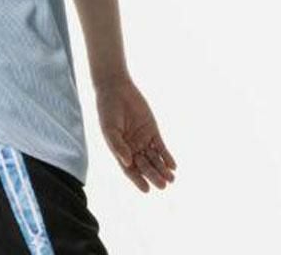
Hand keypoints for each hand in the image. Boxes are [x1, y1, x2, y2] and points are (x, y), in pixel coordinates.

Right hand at [95, 75, 176, 191]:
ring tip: (171, 179)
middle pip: (144, 166)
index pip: (130, 169)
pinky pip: (161, 147)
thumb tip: (128, 163)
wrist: (116, 90)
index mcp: (120, 150)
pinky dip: (167, 156)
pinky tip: (173, 165)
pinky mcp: (152, 131)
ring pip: (154, 159)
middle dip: (154, 176)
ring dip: (162, 169)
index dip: (137, 180)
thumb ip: (118, 145)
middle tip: (163, 185)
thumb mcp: (109, 129)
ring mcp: (143, 140)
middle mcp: (132, 148)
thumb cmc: (108, 110)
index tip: (146, 190)